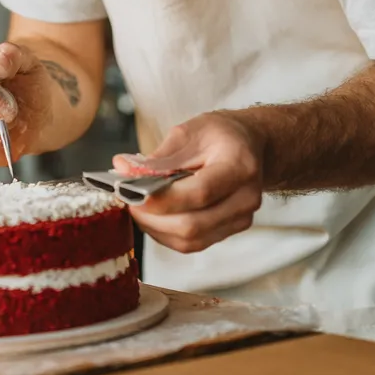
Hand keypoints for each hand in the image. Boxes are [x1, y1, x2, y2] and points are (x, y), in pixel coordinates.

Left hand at [113, 112, 264, 253]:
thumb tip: (124, 170)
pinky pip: (194, 243)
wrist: (249, 144)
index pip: (199, 193)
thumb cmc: (220, 134)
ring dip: (156, 228)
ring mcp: (241, 218)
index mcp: (239, 165)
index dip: (160, 198)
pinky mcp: (231, 230)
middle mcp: (246, 198)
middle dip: (152, 217)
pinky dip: (167, 233)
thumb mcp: (190, 131)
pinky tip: (153, 216)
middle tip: (126, 199)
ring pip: (191, 240)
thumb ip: (160, 156)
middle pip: (193, 225)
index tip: (129, 190)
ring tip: (136, 207)